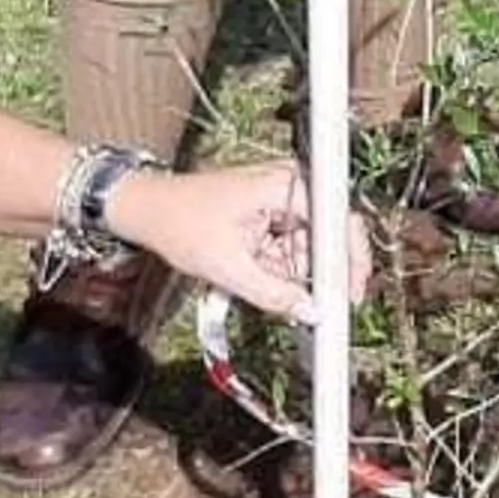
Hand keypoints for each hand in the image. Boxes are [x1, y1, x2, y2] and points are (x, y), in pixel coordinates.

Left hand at [113, 161, 370, 325]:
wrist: (147, 210)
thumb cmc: (178, 222)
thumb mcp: (228, 267)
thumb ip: (275, 294)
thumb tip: (312, 312)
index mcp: (284, 185)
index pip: (340, 222)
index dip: (351, 261)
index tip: (352, 293)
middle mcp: (290, 185)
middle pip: (329, 235)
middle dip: (320, 274)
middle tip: (318, 308)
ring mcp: (282, 199)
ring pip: (310, 246)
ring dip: (295, 274)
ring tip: (260, 282)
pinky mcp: (272, 213)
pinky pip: (292, 246)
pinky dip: (282, 268)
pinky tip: (259, 276)